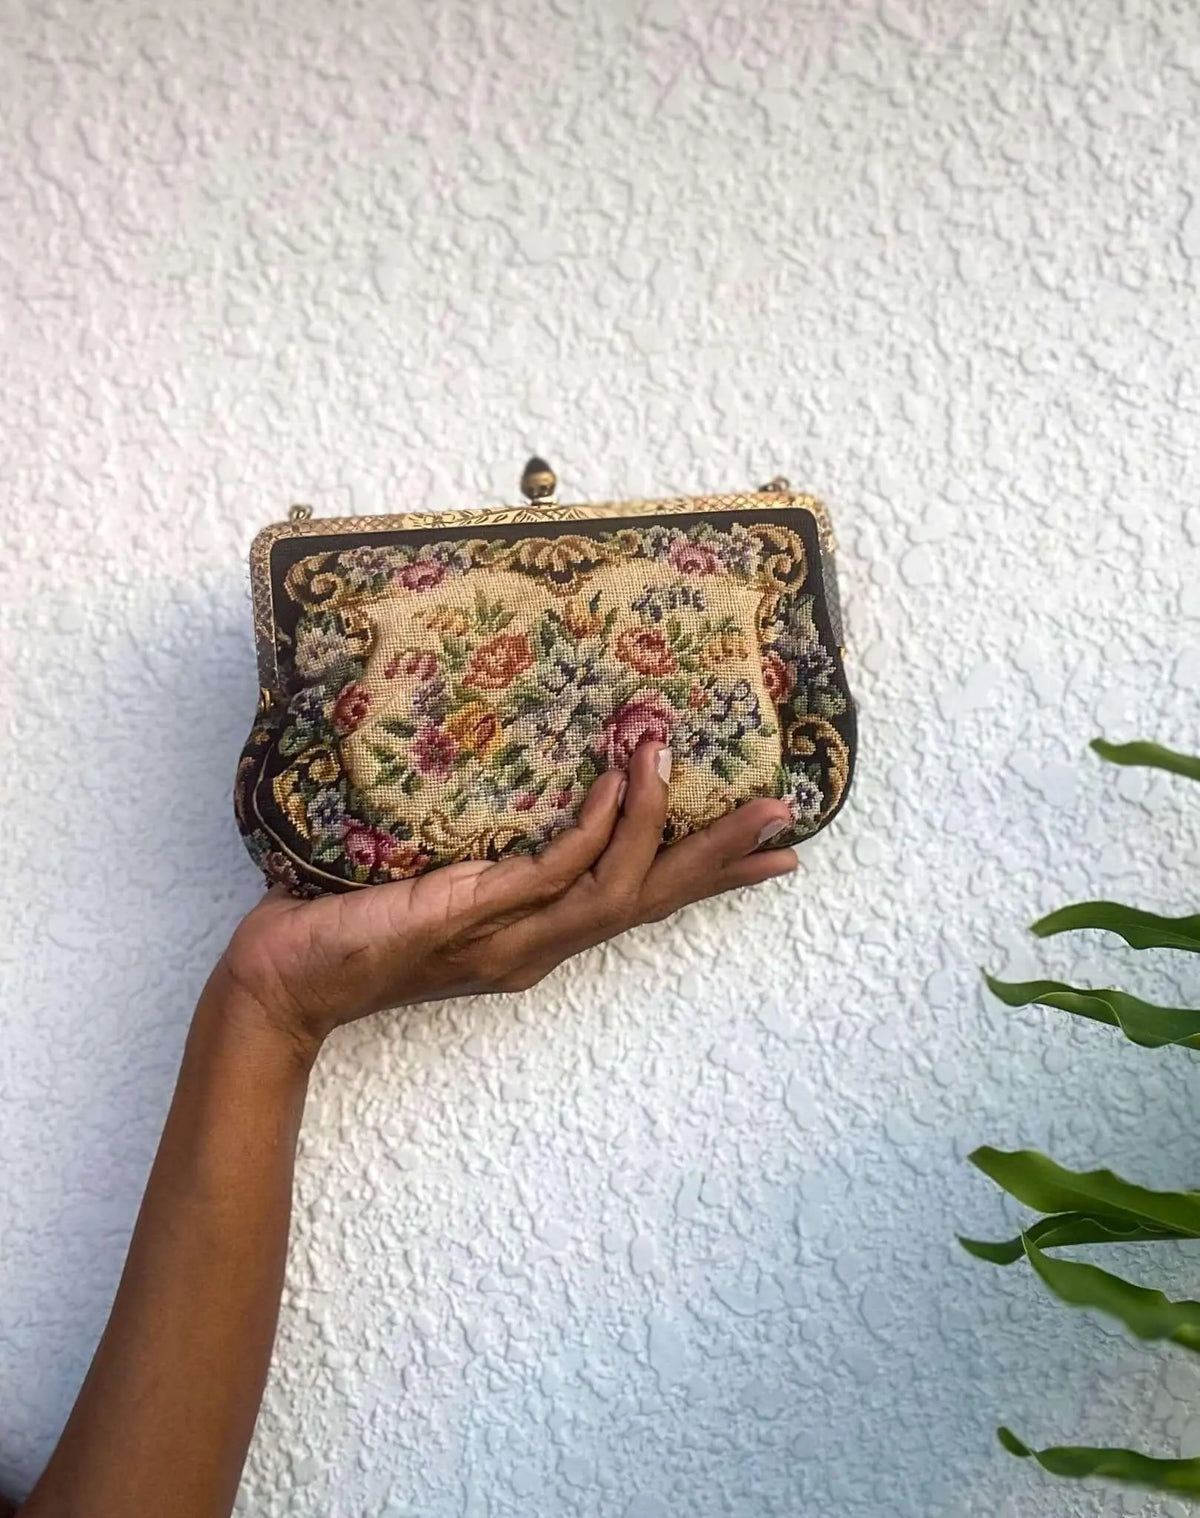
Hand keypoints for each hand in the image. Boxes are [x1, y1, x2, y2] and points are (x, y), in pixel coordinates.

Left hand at [216, 742, 796, 1060]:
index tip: (772, 853)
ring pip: (617, 889)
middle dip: (719, 860)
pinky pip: (554, 872)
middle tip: (783, 817)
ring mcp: (510, 935)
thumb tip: (509, 792)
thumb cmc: (351, 925)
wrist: (282, 980)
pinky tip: (622, 782)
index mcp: (535, 937)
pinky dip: (599, 829)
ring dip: (662, 826)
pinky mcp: (474, 915)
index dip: (707, 877)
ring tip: (676, 756)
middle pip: (651, 901)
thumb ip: (483, 857)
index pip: (638, 902)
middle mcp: (536, 944)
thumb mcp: (436, 883)